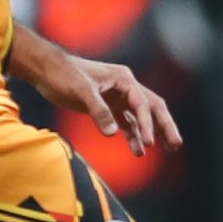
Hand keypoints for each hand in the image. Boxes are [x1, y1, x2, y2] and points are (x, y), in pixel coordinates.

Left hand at [29, 50, 182, 158]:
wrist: (45, 70)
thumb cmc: (63, 75)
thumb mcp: (80, 91)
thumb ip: (98, 111)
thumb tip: (112, 133)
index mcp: (124, 79)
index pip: (143, 103)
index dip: (148, 123)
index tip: (149, 142)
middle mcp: (125, 88)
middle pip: (152, 108)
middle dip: (165, 126)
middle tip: (176, 145)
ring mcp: (118, 97)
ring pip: (141, 117)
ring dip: (151, 133)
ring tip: (167, 150)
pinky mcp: (108, 107)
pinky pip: (126, 122)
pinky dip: (132, 135)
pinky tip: (137, 151)